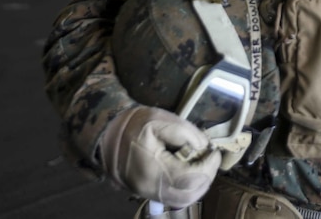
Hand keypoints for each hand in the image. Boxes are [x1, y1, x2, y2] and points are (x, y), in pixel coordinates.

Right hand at [99, 106, 220, 208]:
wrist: (106, 133)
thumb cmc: (134, 124)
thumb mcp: (160, 119)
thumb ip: (186, 133)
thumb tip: (204, 148)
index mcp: (154, 170)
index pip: (192, 178)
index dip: (209, 167)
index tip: (214, 151)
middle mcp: (150, 188)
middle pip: (189, 194)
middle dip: (207, 177)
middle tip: (210, 159)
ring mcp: (146, 194)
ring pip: (182, 201)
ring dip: (199, 186)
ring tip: (202, 165)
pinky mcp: (146, 193)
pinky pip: (173, 199)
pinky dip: (187, 190)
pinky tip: (190, 173)